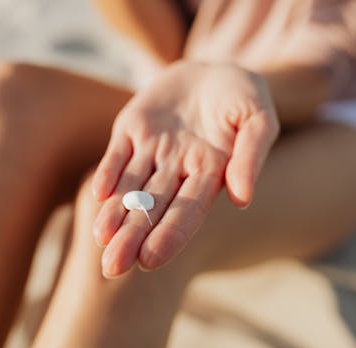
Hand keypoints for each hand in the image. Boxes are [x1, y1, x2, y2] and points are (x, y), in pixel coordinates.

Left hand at [92, 61, 278, 276]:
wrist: (211, 71)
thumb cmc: (241, 97)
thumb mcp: (257, 119)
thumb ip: (250, 156)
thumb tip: (242, 198)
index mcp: (208, 173)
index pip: (187, 211)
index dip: (169, 235)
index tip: (149, 260)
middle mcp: (175, 169)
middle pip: (152, 208)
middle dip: (133, 236)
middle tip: (112, 269)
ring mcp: (150, 151)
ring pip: (129, 188)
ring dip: (114, 212)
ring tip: (100, 238)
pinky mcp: (130, 130)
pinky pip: (116, 155)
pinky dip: (108, 172)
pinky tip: (98, 193)